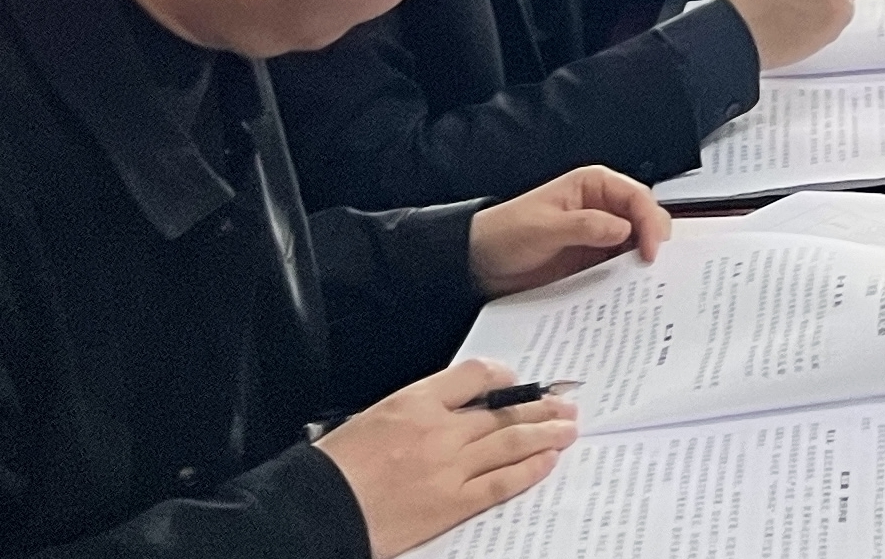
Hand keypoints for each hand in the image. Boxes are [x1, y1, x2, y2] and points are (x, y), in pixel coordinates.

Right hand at [316, 357, 578, 557]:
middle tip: (564, 403)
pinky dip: (528, 470)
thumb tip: (453, 408)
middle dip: (539, 406)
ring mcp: (448, 467)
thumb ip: (417, 410)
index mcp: (415, 402)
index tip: (517, 383)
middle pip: (503, 411)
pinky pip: (501, 483)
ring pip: (511, 443)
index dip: (503, 377)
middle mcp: (438, 430)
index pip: (474, 374)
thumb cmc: (335, 467)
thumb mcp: (374, 418)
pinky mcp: (451, 503)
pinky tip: (547, 462)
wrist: (316, 509)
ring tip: (568, 428)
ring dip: (546, 434)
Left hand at [469, 164, 669, 296]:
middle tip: (654, 268)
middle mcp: (601, 208)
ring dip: (641, 262)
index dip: (650, 222)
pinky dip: (626, 279)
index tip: (650, 250)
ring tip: (646, 284)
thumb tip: (625, 229)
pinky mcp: (591, 261)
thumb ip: (586, 226)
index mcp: (593, 186)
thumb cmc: (505, 233)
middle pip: (643, 220)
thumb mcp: (544, 227)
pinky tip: (628, 292)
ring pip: (635, 245)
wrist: (477, 264)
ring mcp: (598, 236)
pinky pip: (618, 268)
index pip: (637, 198)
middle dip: (652, 241)